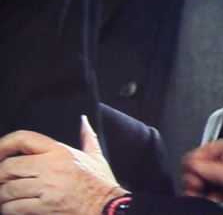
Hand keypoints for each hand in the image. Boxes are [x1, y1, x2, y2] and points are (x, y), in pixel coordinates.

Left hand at [0, 117, 126, 214]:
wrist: (109, 208)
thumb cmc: (102, 184)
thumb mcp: (96, 156)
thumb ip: (87, 137)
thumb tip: (83, 120)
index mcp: (61, 152)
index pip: (25, 139)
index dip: (5, 144)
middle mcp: (52, 167)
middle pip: (9, 166)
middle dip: (1, 176)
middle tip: (2, 181)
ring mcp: (48, 188)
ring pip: (8, 189)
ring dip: (3, 196)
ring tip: (7, 197)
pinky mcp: (45, 207)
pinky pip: (14, 207)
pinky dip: (9, 209)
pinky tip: (14, 208)